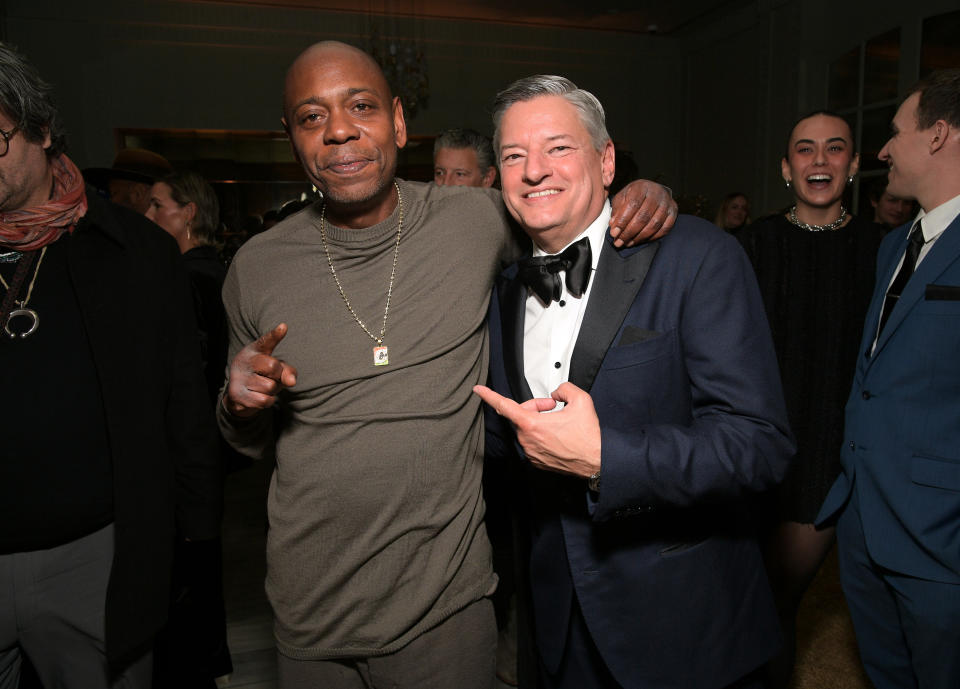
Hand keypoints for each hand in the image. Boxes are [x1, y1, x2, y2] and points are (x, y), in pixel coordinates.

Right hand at [223, 323, 297, 417]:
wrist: (239, 394)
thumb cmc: (262, 376)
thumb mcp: (277, 370)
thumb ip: (287, 371)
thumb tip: (291, 382)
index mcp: (255, 350)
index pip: (265, 341)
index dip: (275, 335)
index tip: (283, 327)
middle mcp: (245, 360)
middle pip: (274, 367)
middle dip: (277, 376)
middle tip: (269, 377)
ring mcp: (239, 377)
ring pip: (270, 387)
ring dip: (272, 391)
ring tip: (262, 387)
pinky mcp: (236, 394)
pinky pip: (264, 400)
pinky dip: (267, 401)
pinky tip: (258, 396)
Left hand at [473, 382, 600, 477]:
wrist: (597, 462)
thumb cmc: (589, 436)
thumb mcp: (581, 400)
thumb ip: (564, 388)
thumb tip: (556, 394)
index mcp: (532, 425)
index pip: (504, 406)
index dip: (489, 396)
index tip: (478, 390)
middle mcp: (528, 441)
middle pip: (520, 415)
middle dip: (534, 407)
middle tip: (552, 407)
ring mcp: (531, 453)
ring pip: (526, 429)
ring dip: (538, 421)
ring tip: (557, 423)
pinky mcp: (536, 462)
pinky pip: (532, 442)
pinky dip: (541, 435)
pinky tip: (557, 436)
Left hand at [609, 179, 677, 246]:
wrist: (653, 190)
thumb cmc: (634, 195)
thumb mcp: (622, 197)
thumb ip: (617, 210)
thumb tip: (613, 225)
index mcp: (641, 187)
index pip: (632, 204)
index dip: (622, 221)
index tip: (614, 233)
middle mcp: (656, 193)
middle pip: (644, 216)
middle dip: (629, 232)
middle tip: (619, 242)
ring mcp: (667, 202)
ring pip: (654, 224)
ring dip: (639, 237)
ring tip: (628, 243)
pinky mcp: (673, 211)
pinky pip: (664, 228)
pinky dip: (652, 237)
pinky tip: (640, 240)